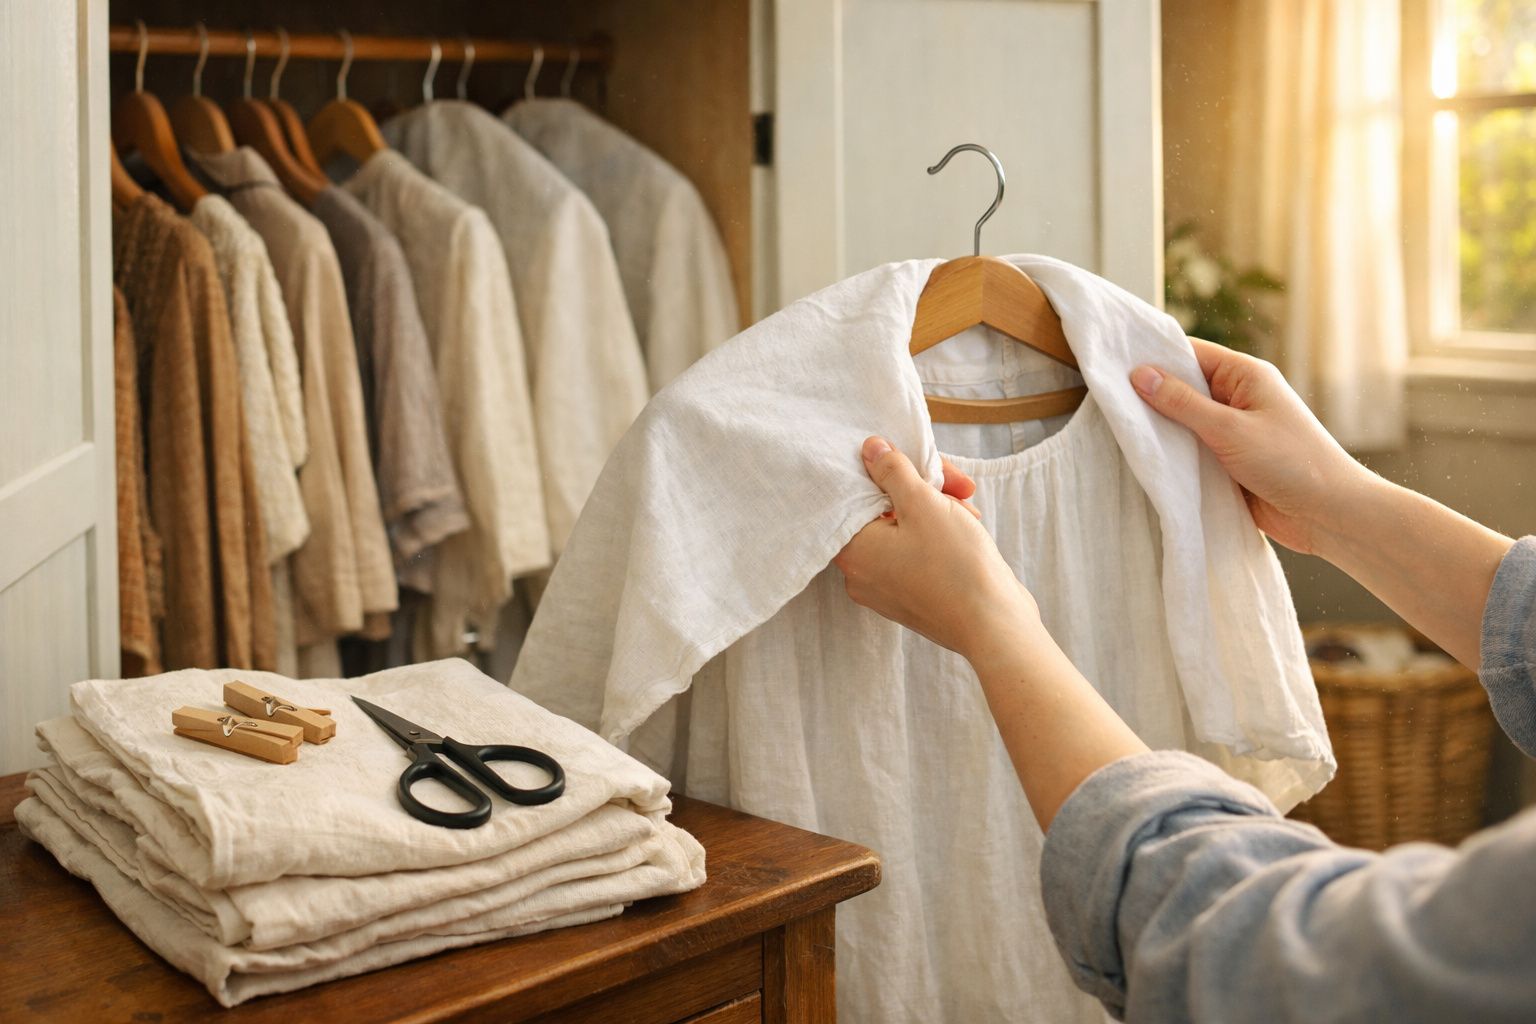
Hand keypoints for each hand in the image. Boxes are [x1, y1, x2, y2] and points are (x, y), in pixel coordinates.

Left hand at [833, 437, 1039, 661]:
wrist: (995, 627)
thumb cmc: (955, 565)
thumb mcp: (923, 504)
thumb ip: (892, 472)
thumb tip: (870, 449)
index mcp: (852, 549)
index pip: (858, 493)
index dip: (891, 470)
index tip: (920, 463)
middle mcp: (861, 572)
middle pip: (883, 510)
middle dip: (923, 490)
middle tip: (958, 484)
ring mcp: (886, 588)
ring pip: (904, 530)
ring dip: (936, 509)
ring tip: (969, 508)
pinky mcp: (912, 596)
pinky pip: (917, 554)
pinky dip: (939, 535)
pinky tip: (967, 526)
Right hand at [1130, 338, 1366, 554]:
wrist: (1329, 515)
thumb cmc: (1291, 463)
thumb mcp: (1230, 429)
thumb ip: (1182, 403)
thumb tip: (1140, 374)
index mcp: (1245, 376)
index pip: (1190, 353)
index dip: (1154, 358)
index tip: (1113, 365)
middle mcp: (1238, 399)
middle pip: (1183, 388)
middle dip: (1152, 397)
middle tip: (1108, 403)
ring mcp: (1233, 432)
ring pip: (1184, 424)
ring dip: (1162, 431)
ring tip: (1119, 432)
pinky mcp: (1228, 463)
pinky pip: (1192, 453)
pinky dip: (1173, 457)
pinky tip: (1145, 462)